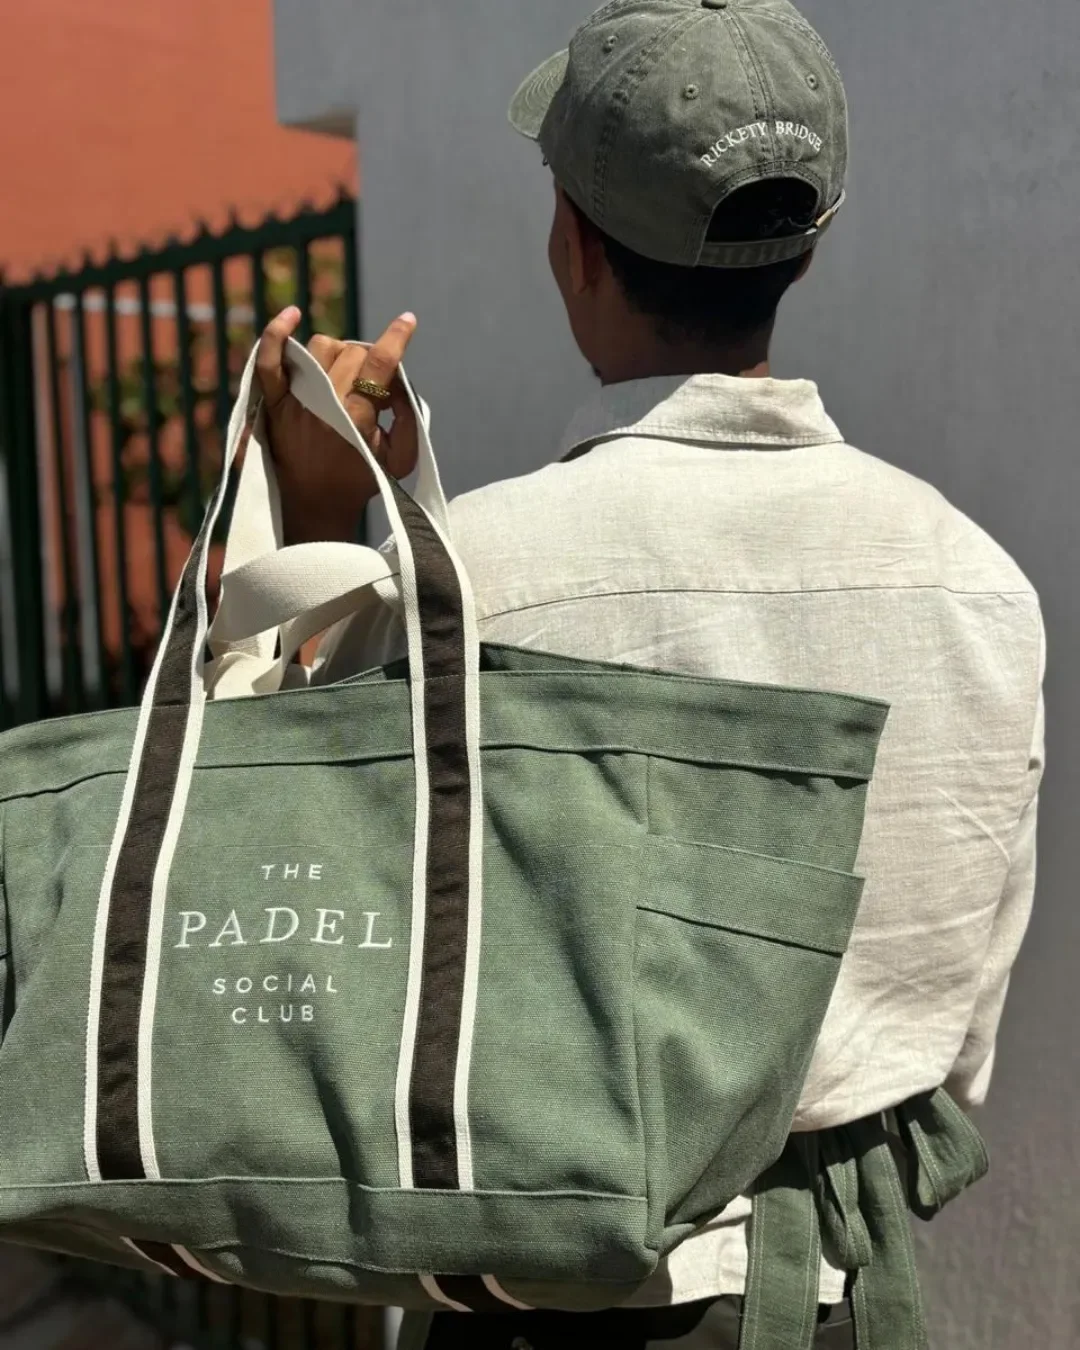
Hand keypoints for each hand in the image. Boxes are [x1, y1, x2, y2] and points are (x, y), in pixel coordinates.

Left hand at [255, 306, 419, 544]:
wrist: (314, 504)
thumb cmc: (361, 479)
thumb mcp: (401, 459)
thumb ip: (411, 419)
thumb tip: (401, 381)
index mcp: (356, 419)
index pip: (378, 365)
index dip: (396, 339)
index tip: (407, 320)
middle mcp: (323, 404)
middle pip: (353, 353)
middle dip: (370, 364)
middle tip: (372, 391)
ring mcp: (294, 401)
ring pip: (321, 347)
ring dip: (340, 354)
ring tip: (346, 378)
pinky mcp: (273, 403)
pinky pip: (268, 359)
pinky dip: (276, 334)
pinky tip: (291, 315)